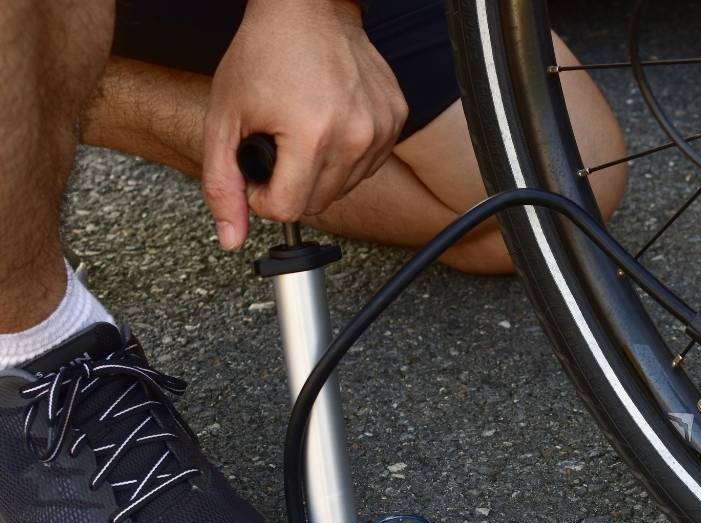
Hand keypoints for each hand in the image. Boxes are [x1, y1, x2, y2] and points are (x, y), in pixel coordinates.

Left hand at [202, 0, 407, 249]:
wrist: (305, 10)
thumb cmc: (263, 55)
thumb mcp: (225, 119)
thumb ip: (221, 183)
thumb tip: (231, 239)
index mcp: (312, 136)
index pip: (289, 210)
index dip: (262, 196)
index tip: (255, 167)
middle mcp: (355, 136)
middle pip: (318, 204)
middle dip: (290, 185)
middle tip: (276, 146)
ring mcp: (382, 128)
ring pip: (345, 187)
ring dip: (319, 171)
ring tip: (303, 130)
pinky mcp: (397, 119)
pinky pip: (369, 164)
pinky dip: (346, 154)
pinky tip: (330, 122)